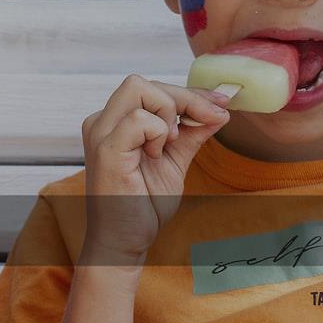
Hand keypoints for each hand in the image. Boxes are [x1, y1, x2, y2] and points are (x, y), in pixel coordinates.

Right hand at [79, 74, 229, 263]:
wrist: (125, 241)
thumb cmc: (142, 204)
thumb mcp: (175, 162)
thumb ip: (192, 134)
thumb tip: (220, 110)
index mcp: (114, 121)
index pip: (151, 87)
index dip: (189, 92)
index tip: (221, 103)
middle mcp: (102, 121)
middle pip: (144, 82)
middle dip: (184, 97)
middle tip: (209, 119)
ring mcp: (101, 133)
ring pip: (139, 88)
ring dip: (167, 113)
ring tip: (168, 144)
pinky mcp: (106, 149)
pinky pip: (139, 119)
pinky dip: (157, 131)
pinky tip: (156, 153)